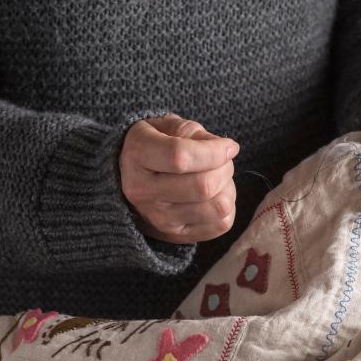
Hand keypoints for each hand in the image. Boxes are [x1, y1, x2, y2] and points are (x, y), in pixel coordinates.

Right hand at [119, 114, 238, 243]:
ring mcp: (158, 218)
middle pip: (202, 186)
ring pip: (217, 208)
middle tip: (224, 160)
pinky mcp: (175, 235)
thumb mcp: (167, 126)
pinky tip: (216, 196)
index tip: (229, 146)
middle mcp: (143, 191)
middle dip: (225, 168)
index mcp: (138, 155)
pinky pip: (220, 225)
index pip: (181, 157)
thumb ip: (193, 133)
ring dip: (228, 189)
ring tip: (219, 178)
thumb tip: (225, 150)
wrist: (132, 178)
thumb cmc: (156, 145)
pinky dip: (228, 208)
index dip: (214, 151)